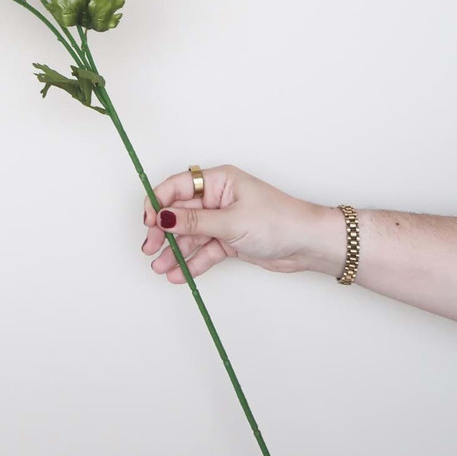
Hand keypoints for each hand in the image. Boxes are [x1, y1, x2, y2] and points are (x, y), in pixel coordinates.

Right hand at [142, 163, 341, 282]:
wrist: (308, 244)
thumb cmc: (280, 221)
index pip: (177, 187)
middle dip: (163, 231)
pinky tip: (178, 274)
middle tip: (150, 248)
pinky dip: (192, 262)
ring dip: (174, 251)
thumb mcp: (232, 221)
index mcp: (219, 181)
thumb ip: (195, 221)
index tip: (148, 221)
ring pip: (190, 234)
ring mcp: (223, 220)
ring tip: (161, 267)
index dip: (159, 202)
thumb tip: (164, 216)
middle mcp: (218, 198)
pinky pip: (203, 250)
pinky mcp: (229, 240)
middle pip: (180, 212)